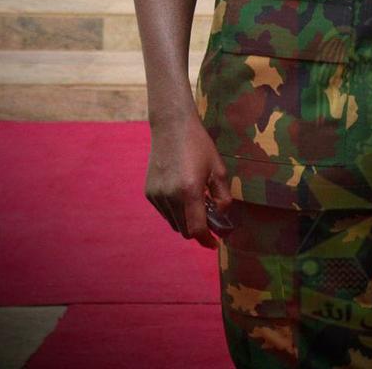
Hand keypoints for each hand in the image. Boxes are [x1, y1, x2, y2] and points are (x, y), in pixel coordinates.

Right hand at [145, 110, 231, 249]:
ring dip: (186, 219)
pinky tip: (181, 192)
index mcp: (189, 191)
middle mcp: (170, 196)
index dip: (206, 240)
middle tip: (209, 216)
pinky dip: (175, 210)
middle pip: (184, 230)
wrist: (171, 127)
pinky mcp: (149, 192)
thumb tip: (221, 215)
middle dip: (198, 228)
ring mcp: (157, 195)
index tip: (214, 243)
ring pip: (173, 222)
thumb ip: (222, 195)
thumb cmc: (199, 145)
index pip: (196, 229)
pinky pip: (164, 212)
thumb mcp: (218, 168)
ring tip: (195, 200)